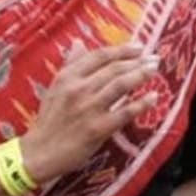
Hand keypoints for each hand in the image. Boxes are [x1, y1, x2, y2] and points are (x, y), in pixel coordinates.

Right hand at [20, 44, 158, 182]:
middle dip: (137, 61)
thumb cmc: (49, 120)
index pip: (100, 56)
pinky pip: (124, 112)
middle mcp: (78, 89)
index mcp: (68, 77)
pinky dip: (141, 104)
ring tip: (154, 70)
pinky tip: (153, 97)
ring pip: (120, 85)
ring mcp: (89, 108)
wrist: (40, 152)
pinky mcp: (97, 128)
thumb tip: (79, 43)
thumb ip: (69, 65)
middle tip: (154, 58)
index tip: (138, 47)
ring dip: (141, 75)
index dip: (122, 50)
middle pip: (114, 69)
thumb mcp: (55, 87)